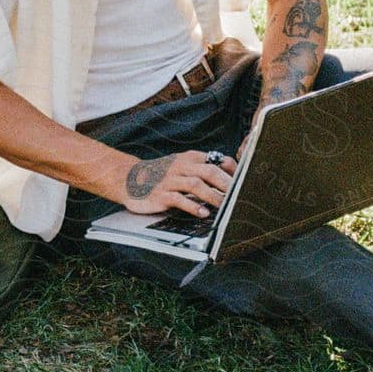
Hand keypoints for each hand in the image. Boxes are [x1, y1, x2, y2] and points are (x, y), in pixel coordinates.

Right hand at [119, 149, 236, 217]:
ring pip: (195, 184)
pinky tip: (203, 213)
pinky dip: (192, 207)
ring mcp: (170, 180)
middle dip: (226, 184)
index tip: (244, 182)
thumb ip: (201, 170)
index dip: (232, 171)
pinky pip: (179, 200)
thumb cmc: (160, 174)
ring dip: (212, 196)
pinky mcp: (161, 194)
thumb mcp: (181, 166)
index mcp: (189, 158)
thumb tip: (228, 180)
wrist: (128, 178)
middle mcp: (180, 166)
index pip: (217, 160)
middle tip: (239, 195)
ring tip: (224, 206)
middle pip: (209, 171)